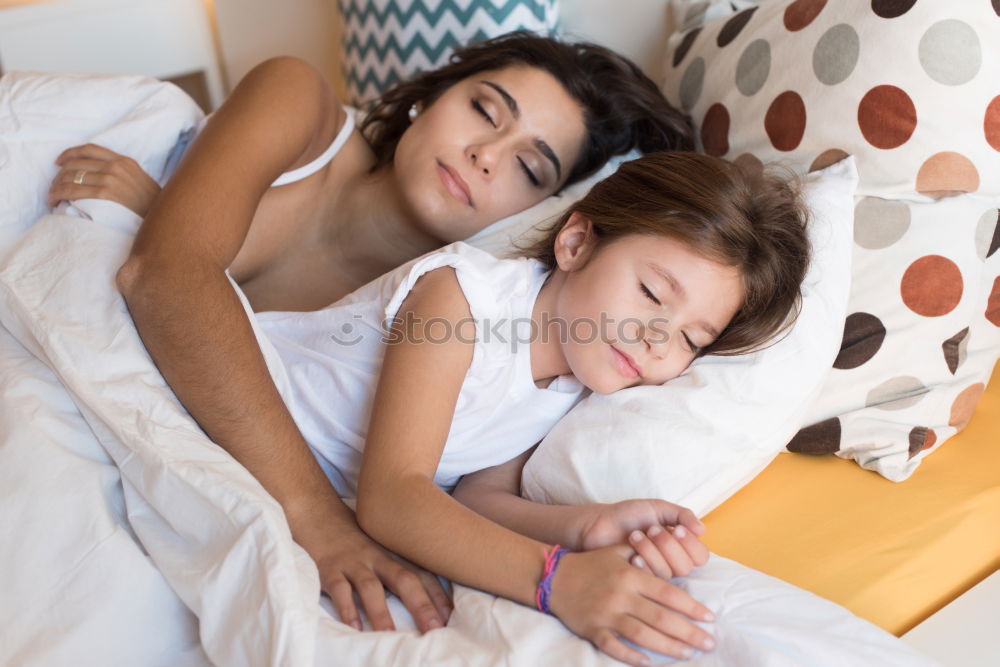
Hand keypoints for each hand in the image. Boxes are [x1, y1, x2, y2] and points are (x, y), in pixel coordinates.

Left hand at [50, 144, 160, 215]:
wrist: (164, 220)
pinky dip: (59, 194)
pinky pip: (73, 190)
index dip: (70, 153)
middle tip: (54, 185)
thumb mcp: (140, 181)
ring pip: (71, 176)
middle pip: (76, 163)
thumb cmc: (152, 206)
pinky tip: (55, 200)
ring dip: (56, 186)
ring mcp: (110, 180)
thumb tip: (99, 175)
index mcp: (125, 161)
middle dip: (59, 174)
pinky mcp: (105, 194)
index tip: (59, 161)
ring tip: (52, 196)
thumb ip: (123, 174)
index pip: (90, 149)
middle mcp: (116, 167)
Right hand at [292, 509, 451, 632]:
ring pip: (371, 588)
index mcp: (392, 554)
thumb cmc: (351, 535)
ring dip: (382, 612)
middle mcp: (376, 557)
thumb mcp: (379, 546)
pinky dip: (346, 608)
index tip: (451, 616)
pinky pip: (339, 589)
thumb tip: (422, 595)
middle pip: (405, 580)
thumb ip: (396, 566)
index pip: (421, 573)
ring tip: (392, 636)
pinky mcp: (329, 568)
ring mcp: (353, 562)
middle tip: (435, 629)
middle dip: (421, 605)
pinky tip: (354, 627)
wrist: (317, 510)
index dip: (438, 594)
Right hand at [550, 545, 715, 664]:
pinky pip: (613, 646)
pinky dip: (630, 656)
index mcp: (631, 574)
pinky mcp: (592, 629)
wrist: (554, 577)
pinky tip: (648, 663)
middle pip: (661, 617)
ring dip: (667, 646)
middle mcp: (621, 595)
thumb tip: (670, 557)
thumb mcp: (616, 552)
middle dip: (689, 632)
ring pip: (642, 634)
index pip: (668, 593)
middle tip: (709, 643)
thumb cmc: (590, 564)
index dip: (692, 606)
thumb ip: (643, 555)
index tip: (710, 617)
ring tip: (688, 654)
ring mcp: (606, 613)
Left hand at [577, 499, 708, 579]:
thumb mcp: (657, 509)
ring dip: (652, 552)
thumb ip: (681, 515)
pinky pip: (649, 583)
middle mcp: (670, 563)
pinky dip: (642, 567)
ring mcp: (654, 575)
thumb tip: (702, 530)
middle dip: (668, 546)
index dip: (691, 544)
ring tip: (635, 536)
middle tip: (651, 529)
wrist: (599, 523)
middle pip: (685, 567)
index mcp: (679, 547)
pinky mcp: (638, 584)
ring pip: (667, 574)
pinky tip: (631, 556)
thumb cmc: (628, 515)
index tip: (676, 528)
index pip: (700, 555)